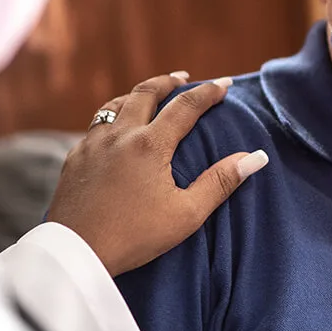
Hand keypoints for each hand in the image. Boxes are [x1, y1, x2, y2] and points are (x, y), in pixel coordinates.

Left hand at [46, 72, 268, 275]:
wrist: (76, 253)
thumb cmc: (136, 237)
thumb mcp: (186, 214)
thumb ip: (221, 182)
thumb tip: (256, 157)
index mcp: (150, 145)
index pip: (186, 107)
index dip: (209, 92)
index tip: (226, 84)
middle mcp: (120, 135)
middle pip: (146, 93)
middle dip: (168, 81)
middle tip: (183, 77)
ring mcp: (92, 144)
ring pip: (115, 104)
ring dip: (137, 94)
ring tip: (150, 95)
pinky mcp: (75, 158)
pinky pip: (96, 126)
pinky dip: (113, 117)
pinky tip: (116, 129)